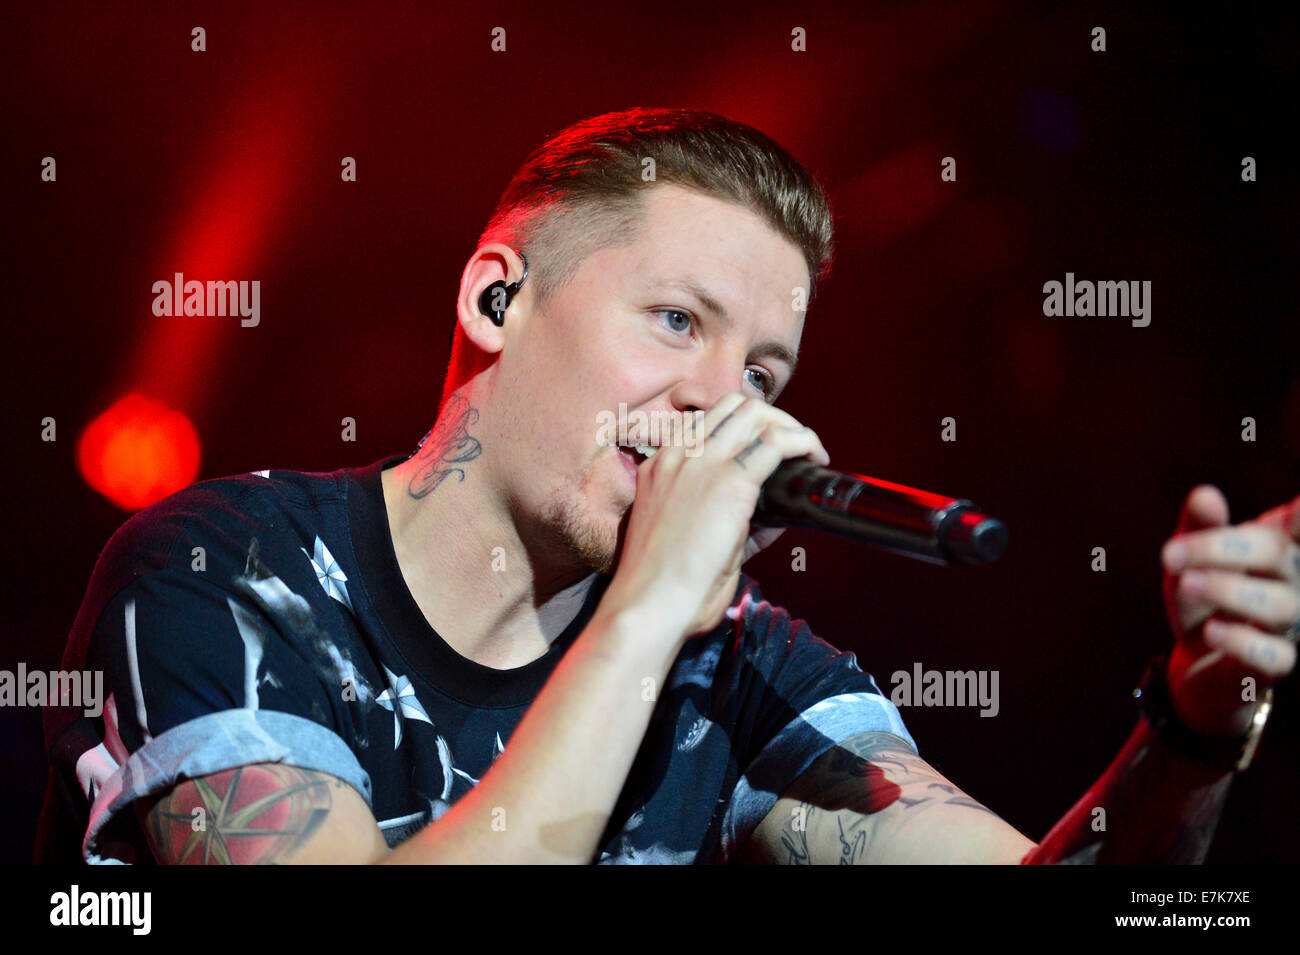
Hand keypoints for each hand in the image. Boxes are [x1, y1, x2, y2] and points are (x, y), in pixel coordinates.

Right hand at [601, 393, 828, 643]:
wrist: (647, 604)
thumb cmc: (660, 589)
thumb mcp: (687, 543)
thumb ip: (728, 526)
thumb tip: (774, 520)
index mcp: (660, 468)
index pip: (705, 420)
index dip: (742, 425)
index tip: (763, 446)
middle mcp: (678, 456)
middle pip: (733, 406)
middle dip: (770, 417)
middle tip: (792, 447)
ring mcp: (702, 464)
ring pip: (755, 413)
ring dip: (789, 426)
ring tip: (808, 451)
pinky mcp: (729, 482)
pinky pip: (775, 442)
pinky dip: (803, 443)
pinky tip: (815, 459)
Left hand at [1160, 485, 1299, 737]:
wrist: (1195, 658)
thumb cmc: (1201, 596)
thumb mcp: (1189, 558)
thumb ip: (1198, 528)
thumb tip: (1205, 495)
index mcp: (1275, 548)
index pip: (1297, 526)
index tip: (1296, 507)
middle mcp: (1291, 582)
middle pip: (1276, 554)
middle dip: (1221, 548)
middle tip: (1169, 555)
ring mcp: (1288, 624)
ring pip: (1279, 605)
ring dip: (1226, 591)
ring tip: (1187, 584)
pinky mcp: (1276, 663)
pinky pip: (1277, 656)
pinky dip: (1243, 642)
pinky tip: (1211, 631)